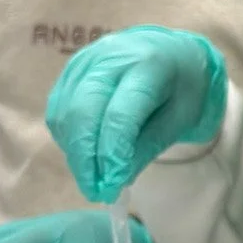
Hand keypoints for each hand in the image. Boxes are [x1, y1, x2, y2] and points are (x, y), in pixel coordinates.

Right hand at [46, 25, 227, 202]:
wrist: (171, 51)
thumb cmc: (183, 87)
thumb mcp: (180, 118)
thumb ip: (147, 146)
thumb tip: (115, 180)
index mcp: (148, 65)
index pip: (119, 115)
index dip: (111, 154)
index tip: (111, 187)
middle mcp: (110, 57)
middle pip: (83, 112)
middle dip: (85, 159)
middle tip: (96, 191)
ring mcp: (85, 61)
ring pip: (65, 113)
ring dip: (75, 152)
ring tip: (94, 178)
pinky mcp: (70, 70)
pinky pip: (59, 110)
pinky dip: (69, 138)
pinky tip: (86, 155)